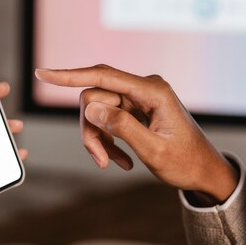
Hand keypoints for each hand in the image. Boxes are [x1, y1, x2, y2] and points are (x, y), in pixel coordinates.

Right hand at [36, 66, 237, 202]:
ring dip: (99, 139)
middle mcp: (145, 88)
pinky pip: (108, 119)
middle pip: (95, 97)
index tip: (42, 73)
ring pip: (98, 111)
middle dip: (91, 129)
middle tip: (100, 160)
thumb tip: (89, 107)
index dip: (69, 75)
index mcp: (153, 91)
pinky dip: (109, 141)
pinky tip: (122, 161)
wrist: (203, 171)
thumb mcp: (153, 150)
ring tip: (113, 163)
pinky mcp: (136, 109)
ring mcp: (140, 98)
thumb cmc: (185, 162)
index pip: (103, 77)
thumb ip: (122, 127)